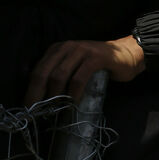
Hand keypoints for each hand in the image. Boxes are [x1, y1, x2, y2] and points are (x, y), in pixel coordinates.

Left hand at [25, 35, 144, 104]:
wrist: (129, 54)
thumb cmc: (101, 64)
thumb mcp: (76, 64)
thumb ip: (61, 72)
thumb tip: (43, 95)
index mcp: (58, 49)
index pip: (38, 70)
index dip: (31, 89)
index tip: (29, 107)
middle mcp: (67, 47)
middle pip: (44, 73)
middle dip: (37, 94)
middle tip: (37, 112)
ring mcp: (81, 51)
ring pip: (59, 75)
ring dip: (55, 95)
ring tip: (57, 109)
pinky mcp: (95, 58)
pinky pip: (78, 78)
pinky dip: (74, 93)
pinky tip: (74, 103)